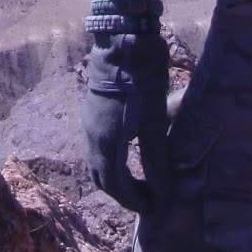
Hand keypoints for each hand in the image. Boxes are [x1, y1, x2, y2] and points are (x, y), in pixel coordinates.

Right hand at [82, 26, 169, 214]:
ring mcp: (88, 124)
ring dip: (116, 179)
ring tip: (139, 182)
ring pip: (97, 164)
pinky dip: (111, 162)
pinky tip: (128, 156)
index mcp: (106, 145)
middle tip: (148, 200)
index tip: (154, 209)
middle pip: (103, 179)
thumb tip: (163, 193)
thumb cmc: (141, 81)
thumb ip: (157, 159)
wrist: (120, 42)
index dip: (135, 201)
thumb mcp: (154, 122)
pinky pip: (96, 149)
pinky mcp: (91, 113)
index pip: (117, 186)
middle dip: (124, 194)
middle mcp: (91, 138)